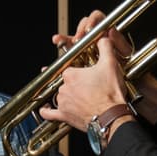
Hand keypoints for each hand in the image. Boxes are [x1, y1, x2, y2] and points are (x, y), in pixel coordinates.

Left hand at [43, 14, 131, 131]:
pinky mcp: (64, 116)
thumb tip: (103, 38)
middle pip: (65, 82)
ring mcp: (62, 102)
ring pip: (60, 95)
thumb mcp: (110, 64)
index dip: (78, 70)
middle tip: (88, 87)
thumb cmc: (110, 93)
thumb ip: (105, 47)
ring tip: (81, 98)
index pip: (69, 68)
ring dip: (68, 96)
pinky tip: (45, 108)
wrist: (111, 117)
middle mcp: (64, 88)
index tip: (84, 72)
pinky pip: (49, 114)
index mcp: (71, 74)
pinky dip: (46, 111)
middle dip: (76, 84)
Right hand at [51, 10, 133, 66]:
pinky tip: (55, 45)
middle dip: (78, 31)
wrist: (124, 91)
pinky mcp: (77, 63)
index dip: (92, 21)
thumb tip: (111, 31)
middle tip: (77, 39)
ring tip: (59, 40)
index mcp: (108, 34)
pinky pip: (67, 56)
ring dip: (65, 39)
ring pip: (72, 41)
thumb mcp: (127, 57)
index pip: (97, 18)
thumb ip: (120, 43)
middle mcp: (95, 40)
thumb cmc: (130, 74)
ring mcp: (85, 51)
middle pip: (82, 27)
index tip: (90, 29)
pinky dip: (60, 53)